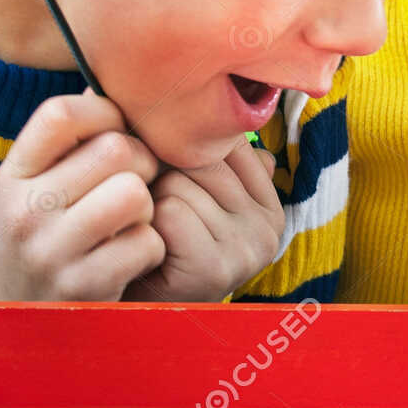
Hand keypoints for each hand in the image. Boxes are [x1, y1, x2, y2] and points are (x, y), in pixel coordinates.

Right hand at [0, 93, 165, 301]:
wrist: (22, 324)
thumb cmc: (45, 240)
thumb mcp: (38, 188)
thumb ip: (69, 142)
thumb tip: (108, 84)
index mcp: (13, 175)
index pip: (61, 113)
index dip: (105, 113)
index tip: (116, 132)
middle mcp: (25, 210)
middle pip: (115, 150)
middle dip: (142, 163)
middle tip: (135, 183)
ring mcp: (53, 251)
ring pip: (134, 193)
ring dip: (146, 206)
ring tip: (131, 220)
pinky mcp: (86, 286)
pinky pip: (147, 242)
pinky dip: (150, 247)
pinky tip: (130, 256)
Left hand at [123, 139, 285, 302]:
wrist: (138, 307)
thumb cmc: (161, 242)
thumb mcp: (192, 194)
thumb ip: (206, 153)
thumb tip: (193, 101)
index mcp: (269, 203)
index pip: (226, 141)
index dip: (184, 153)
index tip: (171, 181)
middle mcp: (269, 226)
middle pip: (202, 158)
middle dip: (165, 177)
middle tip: (157, 211)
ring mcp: (248, 249)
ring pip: (181, 183)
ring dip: (153, 203)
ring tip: (156, 232)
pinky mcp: (218, 267)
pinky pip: (171, 210)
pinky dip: (150, 223)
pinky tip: (152, 247)